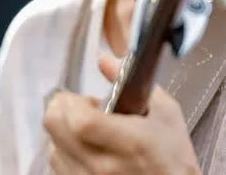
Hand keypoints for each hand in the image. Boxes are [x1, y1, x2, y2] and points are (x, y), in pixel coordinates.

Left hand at [43, 55, 200, 174]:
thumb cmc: (173, 155)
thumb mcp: (166, 112)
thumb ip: (133, 82)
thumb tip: (103, 60)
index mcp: (130, 142)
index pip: (82, 121)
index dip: (73, 102)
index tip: (85, 98)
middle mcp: (104, 166)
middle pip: (56, 130)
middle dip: (62, 109)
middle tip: (81, 107)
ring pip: (53, 148)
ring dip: (64, 133)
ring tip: (87, 131)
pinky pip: (57, 167)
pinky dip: (65, 152)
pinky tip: (84, 149)